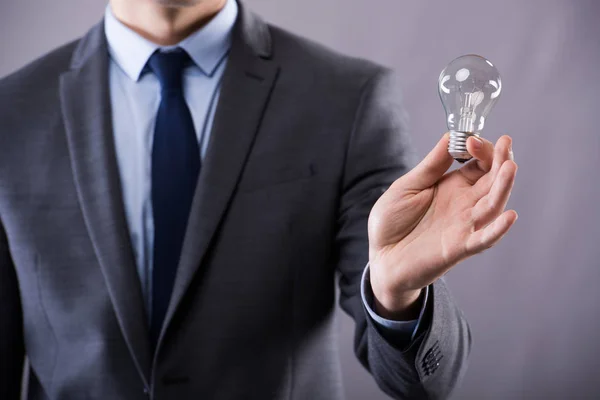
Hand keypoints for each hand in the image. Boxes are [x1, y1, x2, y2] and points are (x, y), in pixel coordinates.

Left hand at [368, 134, 517, 318]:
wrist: (380, 257)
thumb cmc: (392, 222)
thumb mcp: (408, 186)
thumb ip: (431, 165)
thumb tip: (451, 136)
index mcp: (453, 186)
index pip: (480, 164)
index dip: (482, 150)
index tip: (471, 140)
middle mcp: (464, 204)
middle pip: (492, 182)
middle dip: (501, 162)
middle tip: (507, 144)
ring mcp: (464, 226)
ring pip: (492, 205)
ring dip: (503, 187)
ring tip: (510, 167)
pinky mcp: (458, 248)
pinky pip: (483, 239)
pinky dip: (497, 230)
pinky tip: (509, 216)